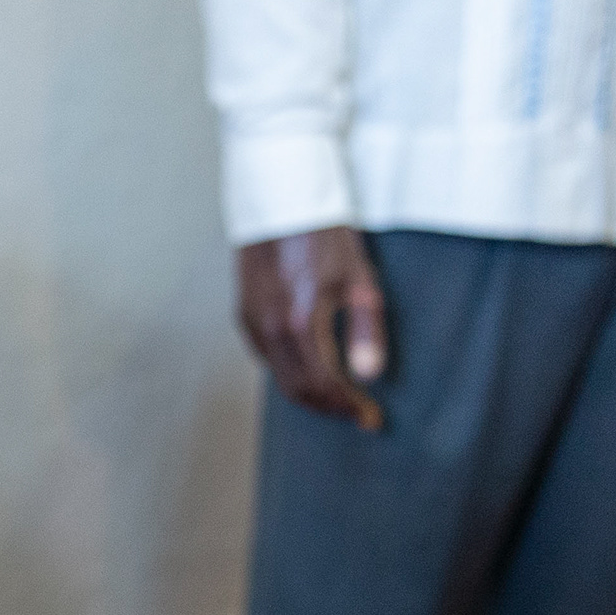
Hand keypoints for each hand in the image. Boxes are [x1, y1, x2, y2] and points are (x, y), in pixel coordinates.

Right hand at [234, 227, 389, 428]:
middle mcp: (270, 327)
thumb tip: (369, 375)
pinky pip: (266, 359)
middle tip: (357, 414)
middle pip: (299, 390)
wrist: (281, 196)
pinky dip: (289, 373)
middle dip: (330, 408)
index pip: (324, 385)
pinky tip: (310, 369)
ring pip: (280, 378)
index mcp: (300, 321)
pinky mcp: (245, 314)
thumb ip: (364, 330)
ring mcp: (253, 322)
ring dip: (310, 395)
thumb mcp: (357, 278)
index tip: (370, 418)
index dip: (348, 407)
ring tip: (339, 397)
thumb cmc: (323, 232)